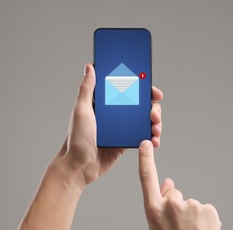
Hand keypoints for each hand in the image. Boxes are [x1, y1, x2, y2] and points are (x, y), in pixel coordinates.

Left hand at [54, 64, 162, 187]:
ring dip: (155, 122)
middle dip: (153, 107)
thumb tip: (89, 67)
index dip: (142, 87)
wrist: (79, 167)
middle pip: (140, 104)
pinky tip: (154, 140)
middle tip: (154, 114)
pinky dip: (152, 137)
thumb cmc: (76, 139)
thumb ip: (86, 89)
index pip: (127, 89)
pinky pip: (143, 136)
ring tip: (156, 128)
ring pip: (144, 119)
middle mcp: (115, 113)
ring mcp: (122, 127)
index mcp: (105, 103)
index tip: (152, 90)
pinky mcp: (125, 141)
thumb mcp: (81, 110)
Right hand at [139, 140, 220, 229]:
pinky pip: (206, 209)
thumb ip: (161, 204)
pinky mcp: (207, 209)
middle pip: (176, 194)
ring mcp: (190, 206)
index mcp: (154, 210)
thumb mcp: (159, 226)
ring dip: (194, 216)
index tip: (146, 143)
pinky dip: (206, 219)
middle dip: (179, 206)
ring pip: (192, 204)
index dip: (146, 160)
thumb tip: (169, 181)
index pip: (147, 178)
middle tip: (181, 228)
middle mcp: (170, 205)